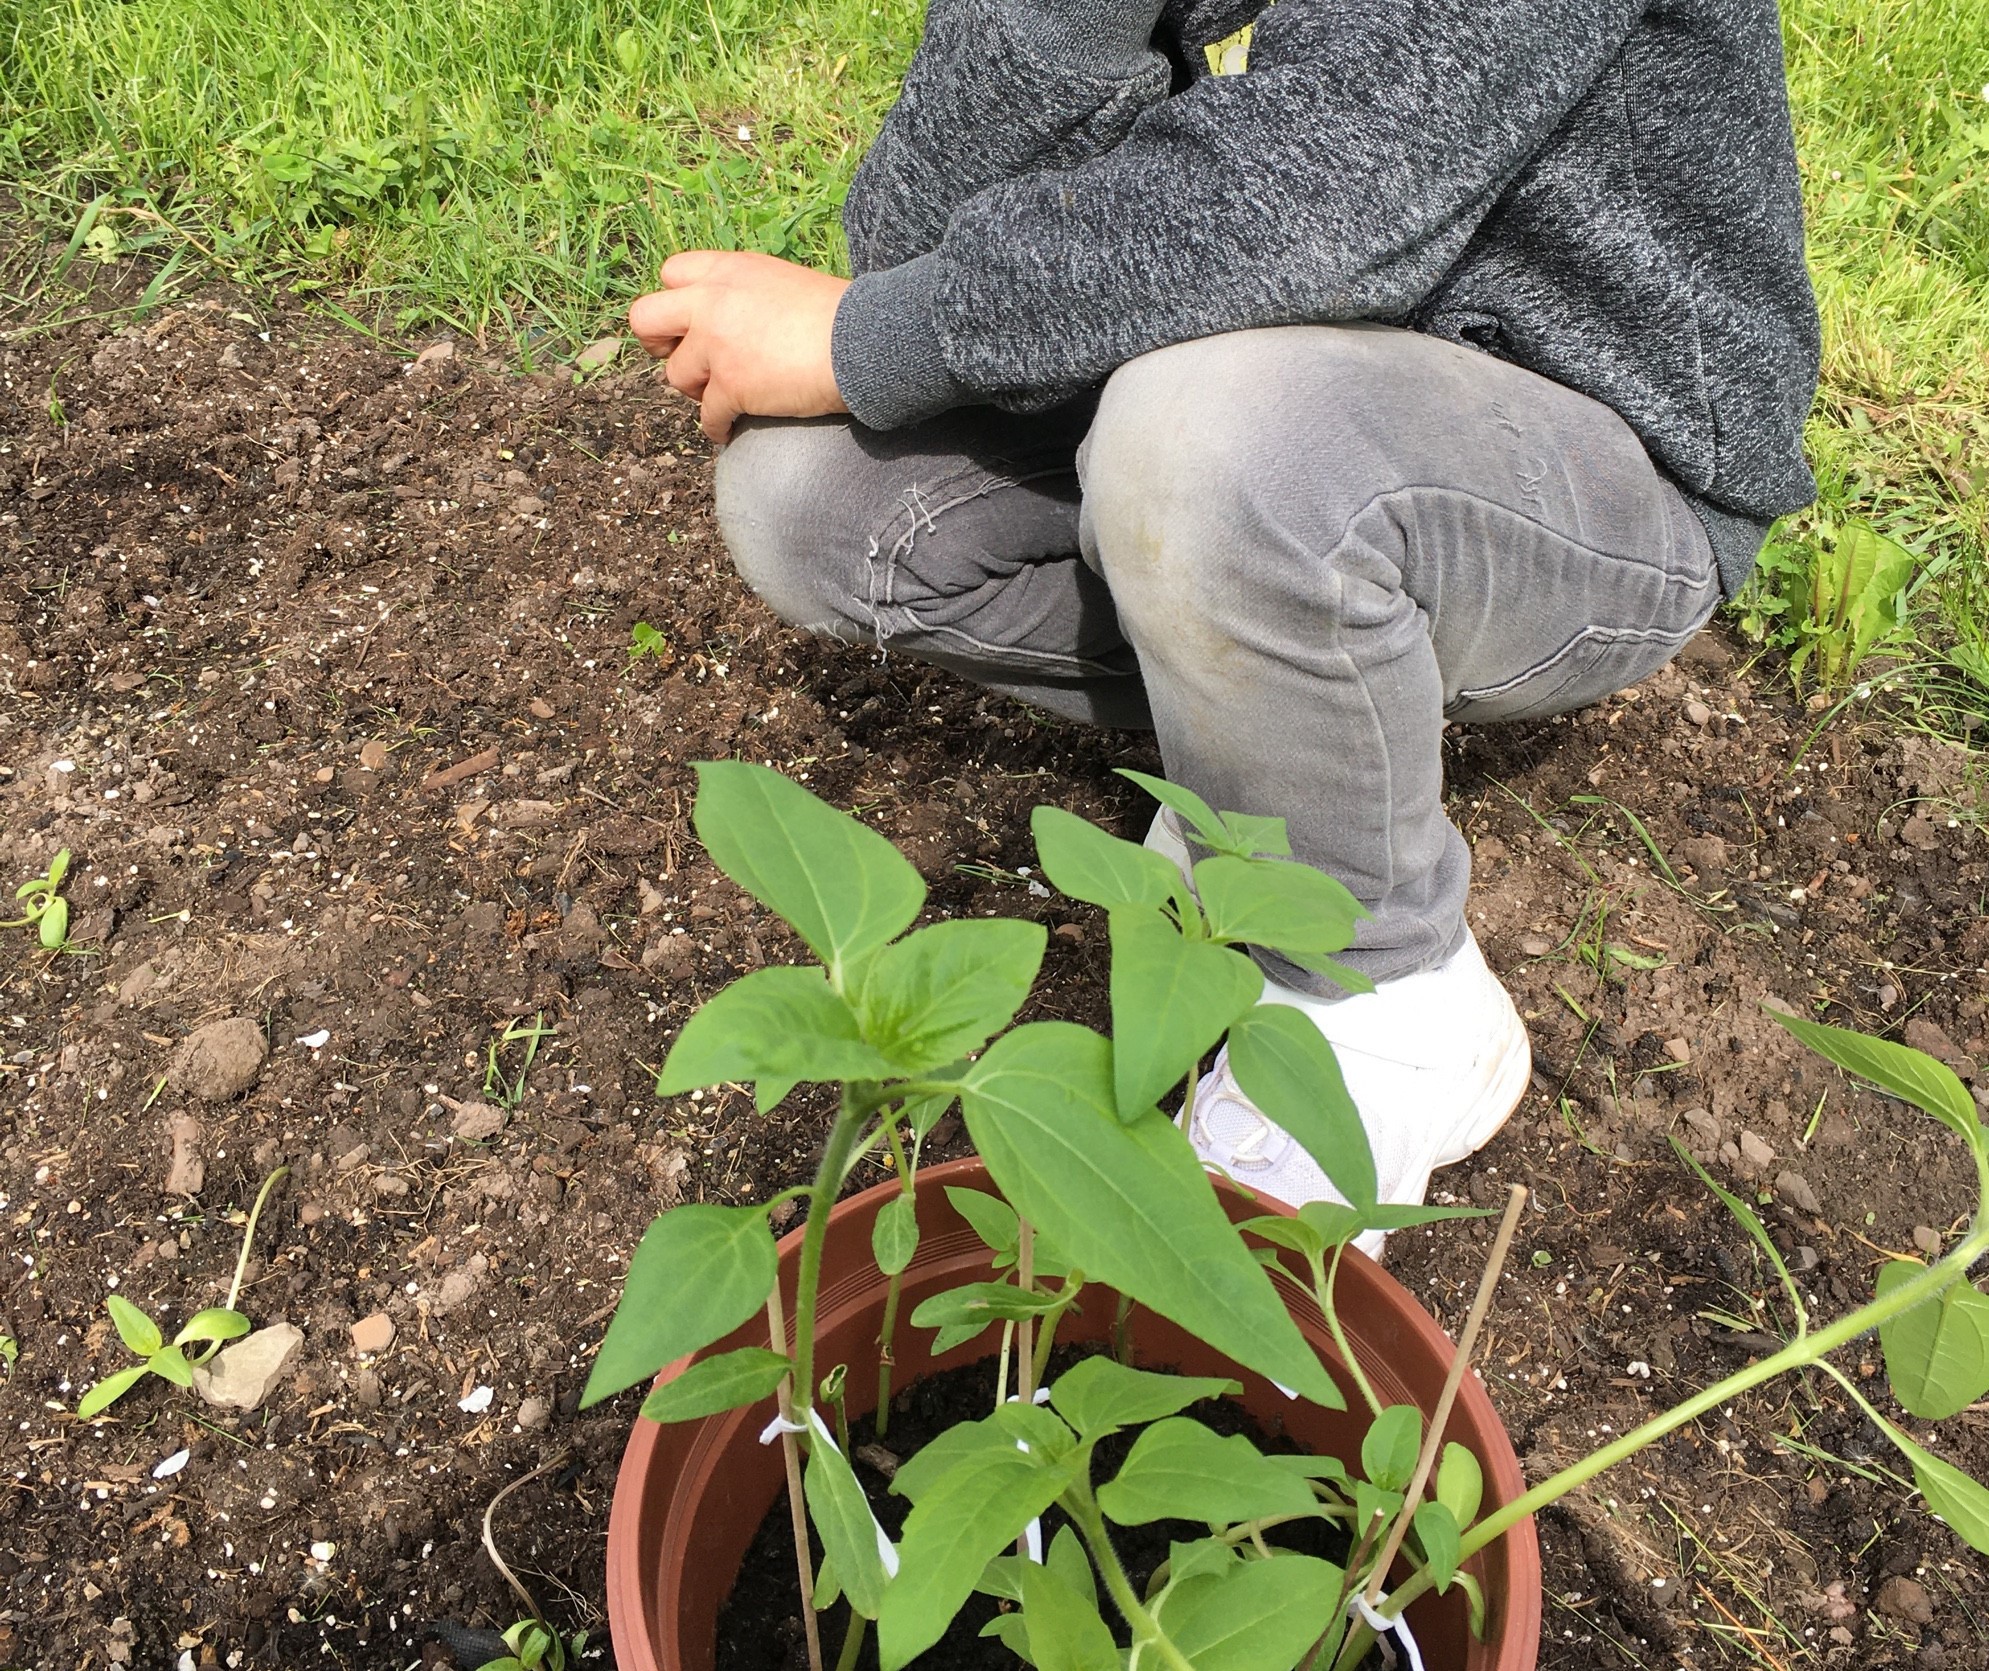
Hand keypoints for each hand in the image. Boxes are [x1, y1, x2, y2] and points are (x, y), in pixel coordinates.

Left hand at [628, 251, 849, 442]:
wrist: (862, 342)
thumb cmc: (838, 316)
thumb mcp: (783, 283)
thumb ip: (747, 296)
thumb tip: (736, 327)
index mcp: (728, 271)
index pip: (671, 273)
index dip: (676, 304)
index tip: (691, 325)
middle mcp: (712, 302)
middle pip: (645, 319)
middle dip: (659, 346)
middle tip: (686, 362)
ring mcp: (717, 345)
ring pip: (676, 376)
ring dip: (698, 391)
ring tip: (723, 398)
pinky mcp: (731, 386)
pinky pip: (707, 417)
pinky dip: (718, 428)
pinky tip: (731, 430)